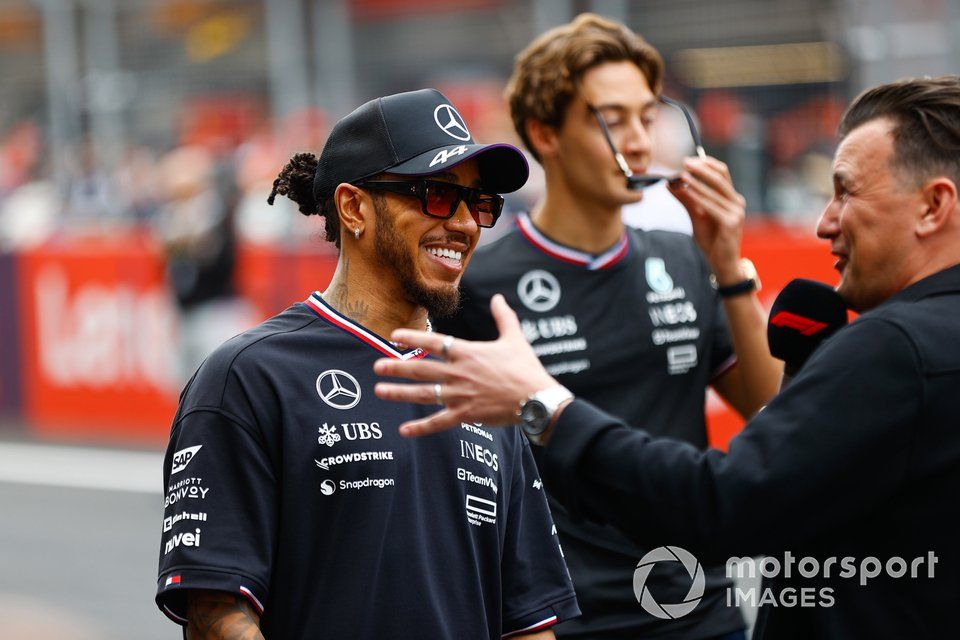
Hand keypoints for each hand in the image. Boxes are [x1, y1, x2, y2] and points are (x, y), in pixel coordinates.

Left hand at [374, 294, 556, 436]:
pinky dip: (420, 427)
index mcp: (468, 353)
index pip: (434, 343)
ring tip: (379, 390)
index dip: (412, 338)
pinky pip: (438, 422)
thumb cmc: (526, 368)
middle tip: (377, 366)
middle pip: (421, 368)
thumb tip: (498, 297)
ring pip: (423, 394)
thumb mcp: (515, 338)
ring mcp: (460, 395)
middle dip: (396, 367)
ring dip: (399, 393)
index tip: (394, 336)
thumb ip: (503, 317)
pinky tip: (404, 430)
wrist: (536, 398)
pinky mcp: (465, 414)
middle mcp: (459, 373)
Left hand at [668, 156, 745, 282]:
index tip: (688, 160)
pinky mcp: (731, 223)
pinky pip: (711, 206)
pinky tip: (686, 192)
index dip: (706, 163)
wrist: (722, 263)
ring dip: (696, 182)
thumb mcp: (697, 216)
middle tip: (684, 162)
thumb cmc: (712, 239)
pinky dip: (698, 197)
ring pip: (714, 191)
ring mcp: (736, 212)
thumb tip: (670, 184)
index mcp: (731, 198)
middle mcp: (736, 202)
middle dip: (701, 168)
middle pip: (720, 177)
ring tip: (681, 176)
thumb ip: (686, 200)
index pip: (722, 173)